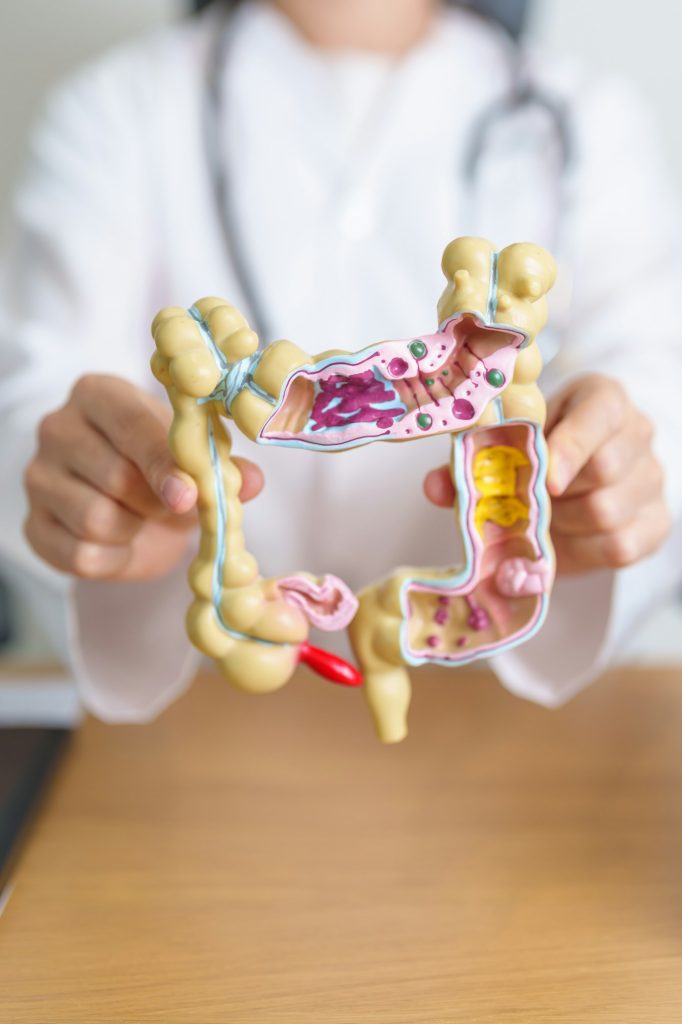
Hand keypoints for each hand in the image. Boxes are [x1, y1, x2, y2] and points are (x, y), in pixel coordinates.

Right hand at [24, 374, 262, 580]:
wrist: (132, 506)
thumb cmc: (163, 466)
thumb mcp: (194, 455)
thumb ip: (223, 465)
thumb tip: (253, 481)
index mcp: (98, 394)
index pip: (130, 426)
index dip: (163, 465)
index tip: (189, 495)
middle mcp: (57, 428)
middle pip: (114, 477)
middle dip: (155, 503)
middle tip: (173, 507)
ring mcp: (38, 477)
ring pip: (95, 519)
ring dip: (134, 530)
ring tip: (142, 518)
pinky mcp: (33, 525)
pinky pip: (80, 555)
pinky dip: (114, 559)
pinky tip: (122, 543)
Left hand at [423, 375, 670, 574]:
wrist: (574, 482)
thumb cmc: (536, 452)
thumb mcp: (509, 443)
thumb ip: (475, 460)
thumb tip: (436, 487)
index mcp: (603, 399)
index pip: (601, 413)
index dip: (573, 446)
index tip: (546, 479)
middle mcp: (638, 431)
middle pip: (605, 470)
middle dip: (556, 496)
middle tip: (524, 505)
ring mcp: (652, 478)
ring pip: (608, 512)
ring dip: (564, 526)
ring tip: (542, 519)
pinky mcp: (656, 522)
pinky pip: (620, 546)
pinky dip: (583, 551)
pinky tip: (565, 540)